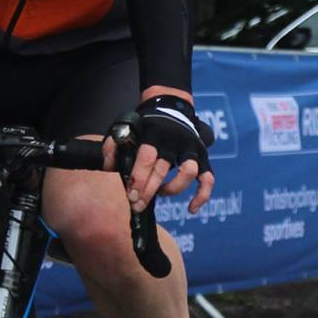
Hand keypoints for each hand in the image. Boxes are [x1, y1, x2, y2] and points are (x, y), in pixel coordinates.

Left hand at [124, 95, 213, 213]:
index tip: (131, 195)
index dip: (138, 178)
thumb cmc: (145, 126)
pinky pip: (208, 179)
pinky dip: (202, 195)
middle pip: (163, 168)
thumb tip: (109, 166)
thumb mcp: (128, 128)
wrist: (171, 109)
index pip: (147, 156)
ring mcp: (191, 148)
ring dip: (173, 188)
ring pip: (189, 171)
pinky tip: (191, 209)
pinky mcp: (203, 157)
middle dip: (149, 190)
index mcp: (154, 132)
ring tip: (160, 193)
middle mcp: (174, 140)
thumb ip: (114, 145)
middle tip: (137, 205)